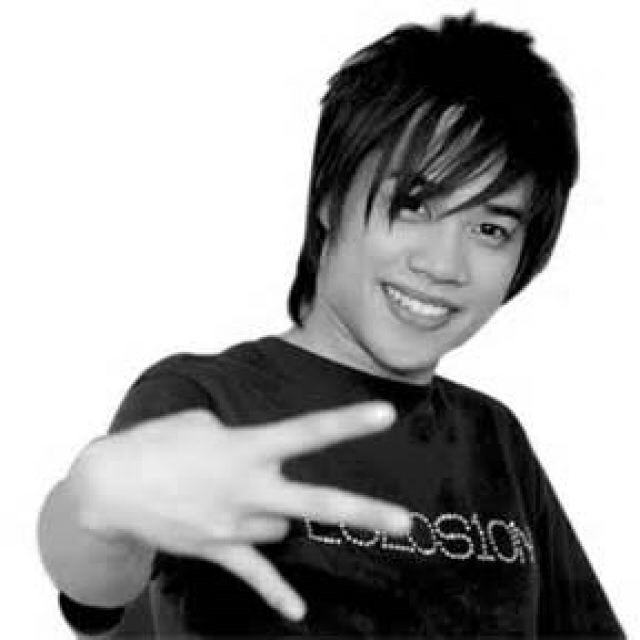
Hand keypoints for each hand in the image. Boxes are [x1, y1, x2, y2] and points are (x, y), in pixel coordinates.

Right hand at [71, 402, 410, 620]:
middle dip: (363, 513)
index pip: (307, 432)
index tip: (385, 414)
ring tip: (236, 494)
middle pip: (315, 503)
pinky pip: (253, 575)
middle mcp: (247, 488)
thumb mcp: (199, 422)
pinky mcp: (217, 549)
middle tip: (408, 524)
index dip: (348, 422)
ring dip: (273, 512)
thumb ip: (238, 439)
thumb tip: (256, 457)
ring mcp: (234, 523)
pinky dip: (275, 592)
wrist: (109, 487)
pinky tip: (298, 613)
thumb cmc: (156, 443)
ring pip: (281, 526)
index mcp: (245, 447)